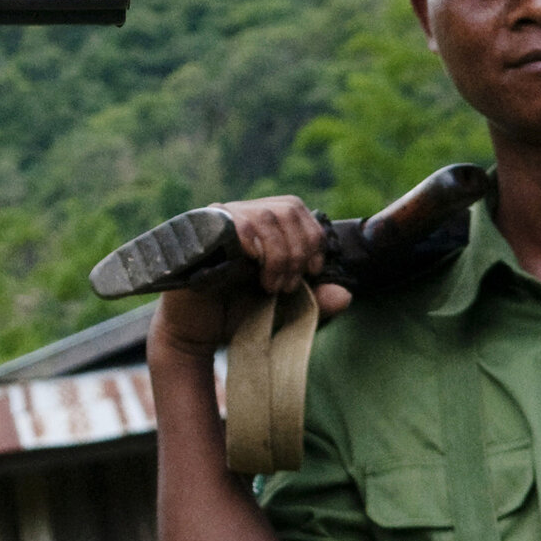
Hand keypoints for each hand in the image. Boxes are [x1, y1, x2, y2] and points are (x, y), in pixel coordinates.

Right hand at [150, 196, 351, 364]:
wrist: (195, 332)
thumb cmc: (236, 315)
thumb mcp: (284, 309)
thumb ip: (315, 302)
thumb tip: (345, 295)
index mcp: (261, 224)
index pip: (295, 208)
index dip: (312, 237)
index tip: (314, 271)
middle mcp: (239, 213)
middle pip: (287, 208)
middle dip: (300, 249)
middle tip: (289, 285)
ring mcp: (218, 218)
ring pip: (266, 216)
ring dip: (280, 254)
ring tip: (271, 286)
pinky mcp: (200, 230)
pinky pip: (237, 224)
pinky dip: (256, 248)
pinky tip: (254, 271)